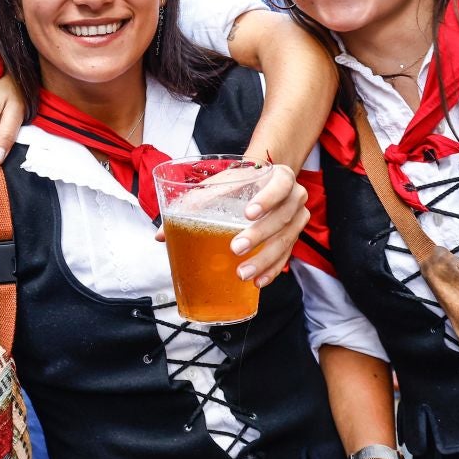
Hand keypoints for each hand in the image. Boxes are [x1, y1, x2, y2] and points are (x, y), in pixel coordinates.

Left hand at [157, 162, 306, 287]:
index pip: (280, 186)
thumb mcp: (220, 185)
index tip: (248, 213)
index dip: (267, 199)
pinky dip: (271, 270)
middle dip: (258, 235)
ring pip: (285, 242)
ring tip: (242, 273)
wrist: (261, 183)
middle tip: (236, 248)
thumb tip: (161, 234)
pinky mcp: (293, 239)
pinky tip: (257, 281)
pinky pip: (285, 257)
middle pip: (281, 218)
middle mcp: (295, 198)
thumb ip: (193, 204)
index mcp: (280, 178)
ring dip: (263, 260)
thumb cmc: (239, 183)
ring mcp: (297, 220)